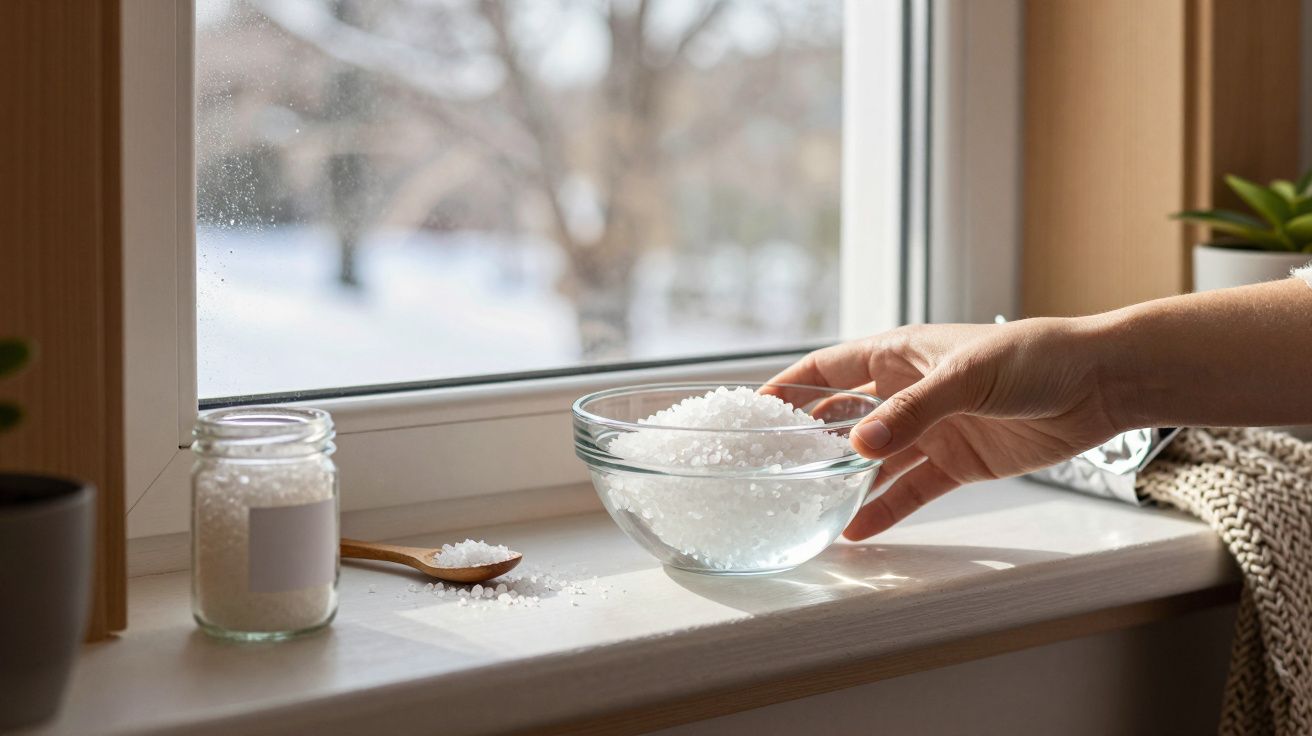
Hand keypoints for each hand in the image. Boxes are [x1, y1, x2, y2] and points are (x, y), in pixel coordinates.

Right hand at [770, 319, 1121, 538]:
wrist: (1099, 384)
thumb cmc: (1035, 357)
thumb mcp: (966, 377)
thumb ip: (911, 411)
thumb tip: (859, 444)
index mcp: (900, 353)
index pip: (829, 369)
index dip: (791, 388)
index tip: (755, 411)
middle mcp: (908, 391)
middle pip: (845, 418)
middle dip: (812, 443)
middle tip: (776, 472)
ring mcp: (932, 428)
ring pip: (875, 459)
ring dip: (846, 482)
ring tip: (810, 510)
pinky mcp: (958, 461)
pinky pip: (911, 488)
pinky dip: (885, 507)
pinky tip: (858, 529)